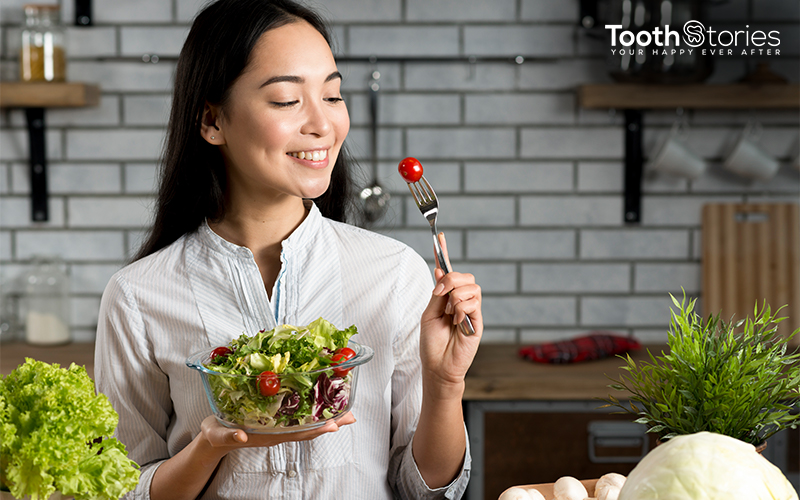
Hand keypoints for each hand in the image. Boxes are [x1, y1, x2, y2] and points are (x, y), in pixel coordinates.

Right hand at [199, 412, 355, 458]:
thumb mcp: (218, 434)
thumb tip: (240, 436)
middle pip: (309, 429)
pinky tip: (323, 402)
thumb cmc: (216, 434)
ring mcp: (278, 426)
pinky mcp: (275, 419)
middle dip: (331, 422)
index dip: (315, 430)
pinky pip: (299, 416)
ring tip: (347, 410)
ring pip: (307, 423)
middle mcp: (277, 431)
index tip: (334, 425)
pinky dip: (313, 410)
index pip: (296, 434)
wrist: (214, 436)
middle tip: (352, 415)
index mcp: (267, 435)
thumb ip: (229, 436)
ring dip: (327, 416)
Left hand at [419, 233, 481, 397]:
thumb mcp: (429, 314)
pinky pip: (473, 302)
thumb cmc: (432, 343)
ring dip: (455, 297)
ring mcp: (471, 309)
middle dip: (450, 279)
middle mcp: (460, 300)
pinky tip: (457, 322)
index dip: (444, 253)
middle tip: (440, 293)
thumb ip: (437, 293)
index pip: (447, 271)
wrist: (439, 366)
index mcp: (446, 297)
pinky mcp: (478, 320)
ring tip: (450, 315)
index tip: (439, 236)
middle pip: (464, 275)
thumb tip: (440, 270)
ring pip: (470, 287)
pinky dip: (461, 310)